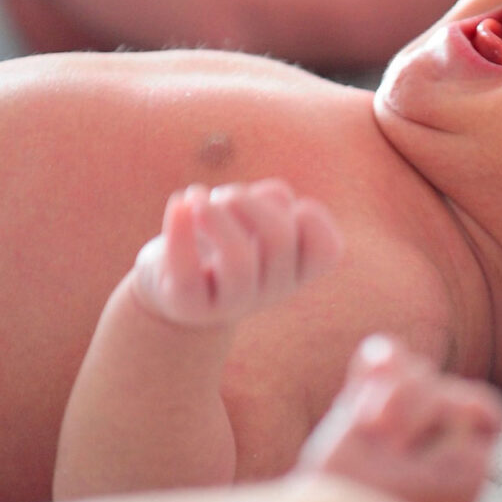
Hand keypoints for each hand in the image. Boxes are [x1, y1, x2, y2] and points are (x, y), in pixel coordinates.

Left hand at [130, 178, 342, 325]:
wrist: (174, 284)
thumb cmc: (224, 235)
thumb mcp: (255, 211)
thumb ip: (271, 198)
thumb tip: (241, 201)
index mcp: (297, 272)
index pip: (327, 250)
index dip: (307, 215)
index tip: (275, 204)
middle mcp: (272, 292)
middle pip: (279, 240)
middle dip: (250, 203)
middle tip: (224, 197)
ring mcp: (231, 304)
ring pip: (239, 261)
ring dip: (216, 215)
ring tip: (197, 201)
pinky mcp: (188, 305)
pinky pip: (188, 273)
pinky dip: (180, 233)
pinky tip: (179, 203)